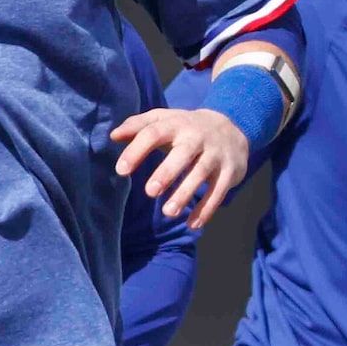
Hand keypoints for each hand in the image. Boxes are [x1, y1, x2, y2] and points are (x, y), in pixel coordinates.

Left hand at [110, 106, 249, 229]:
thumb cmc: (186, 128)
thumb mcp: (164, 120)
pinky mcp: (231, 170)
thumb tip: (113, 135)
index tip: (121, 170)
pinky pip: (219, 190)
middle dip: (167, 172)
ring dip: (186, 193)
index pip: (153, 133)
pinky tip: (192, 225)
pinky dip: (207, 208)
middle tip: (150, 192)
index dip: (137, 150)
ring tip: (168, 213)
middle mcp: (197, 137)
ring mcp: (216, 154)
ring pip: (202, 172)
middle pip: (183, 153)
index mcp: (176, 124)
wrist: (233, 127)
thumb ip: (138, 126)